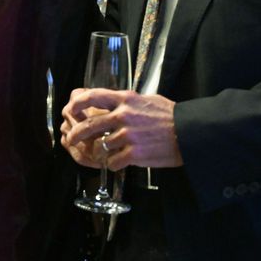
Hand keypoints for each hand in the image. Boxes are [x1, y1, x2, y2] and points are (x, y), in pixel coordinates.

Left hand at [61, 87, 181, 169]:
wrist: (191, 134)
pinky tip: (119, 162)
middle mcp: (123, 115)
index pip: (92, 96)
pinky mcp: (135, 152)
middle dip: (77, 134)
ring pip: (102, 145)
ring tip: (112, 152)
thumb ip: (126, 101)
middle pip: (90, 124)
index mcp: (125, 99)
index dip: (77, 103)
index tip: (69, 110)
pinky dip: (113, 163)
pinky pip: (113, 161)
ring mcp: (128, 134)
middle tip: (72, 139)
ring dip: (104, 151)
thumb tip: (108, 101)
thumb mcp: (146, 100)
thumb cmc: (170, 116)